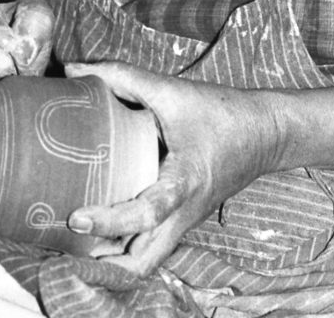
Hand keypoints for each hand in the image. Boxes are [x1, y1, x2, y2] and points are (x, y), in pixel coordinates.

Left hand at [64, 61, 279, 276]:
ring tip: (74, 237)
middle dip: (102, 262)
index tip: (77, 216)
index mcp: (184, 182)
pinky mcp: (182, 219)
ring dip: (111, 258)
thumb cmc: (221, 112)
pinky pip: (150, 247)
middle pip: (141, 264)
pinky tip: (99, 225)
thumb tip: (73, 70)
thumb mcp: (171, 89)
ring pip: (144, 261)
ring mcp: (184, 221)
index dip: (109, 221)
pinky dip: (123, 247)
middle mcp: (183, 212)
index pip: (146, 214)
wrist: (266, 132)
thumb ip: (121, 76)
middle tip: (67, 237)